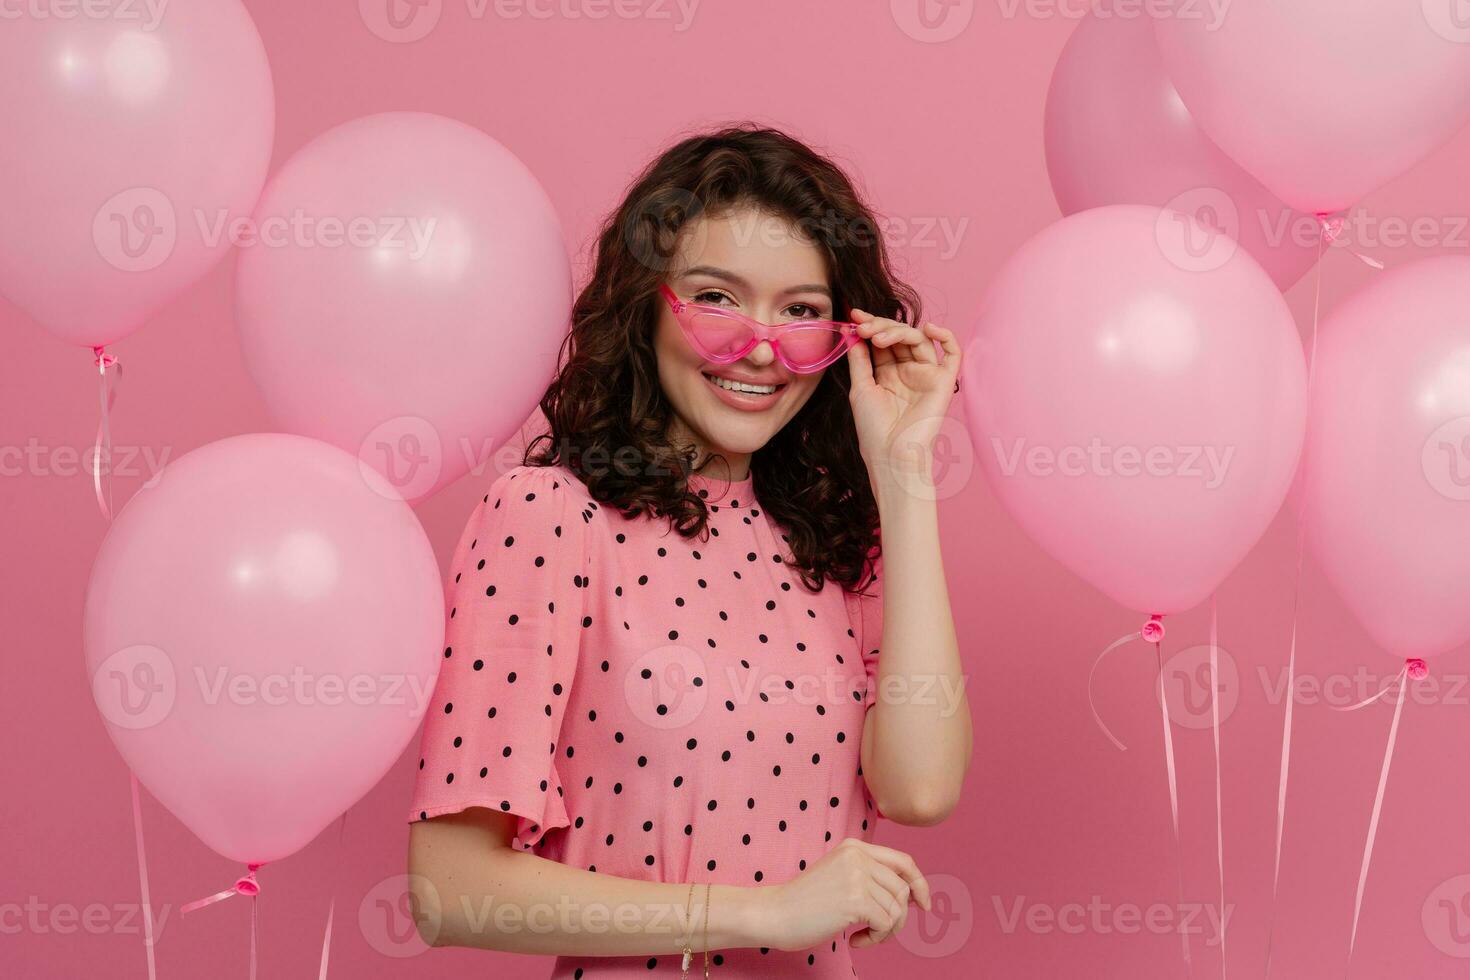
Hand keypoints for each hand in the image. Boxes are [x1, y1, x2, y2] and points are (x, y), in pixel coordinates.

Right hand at [760, 838, 930, 950]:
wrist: (774, 914)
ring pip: (897, 909)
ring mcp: (857, 876)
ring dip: (885, 931)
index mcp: (855, 847)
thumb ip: (870, 876)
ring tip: (863, 936)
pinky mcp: (855, 900)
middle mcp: (858, 857)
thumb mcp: (840, 876)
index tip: (924, 905)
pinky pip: (885, 924)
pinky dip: (875, 939)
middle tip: (878, 932)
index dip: (920, 884)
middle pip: (903, 889)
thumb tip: (914, 895)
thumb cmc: (805, 903)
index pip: (904, 861)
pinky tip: (855, 941)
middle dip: (899, 917)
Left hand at [845, 311, 961, 485]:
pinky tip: (928, 329)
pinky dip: (945, 336)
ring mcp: (926, 374)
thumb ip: (860, 359)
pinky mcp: (944, 381)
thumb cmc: (874, 428)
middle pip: (899, 336)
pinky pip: (952, 353)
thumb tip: (854, 331)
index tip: (852, 316)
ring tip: (877, 338)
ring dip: (898, 331)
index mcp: (888, 373)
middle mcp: (908, 371)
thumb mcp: (861, 388)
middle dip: (880, 326)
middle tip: (863, 327)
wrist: (892, 454)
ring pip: (918, 339)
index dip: (870, 325)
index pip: (882, 340)